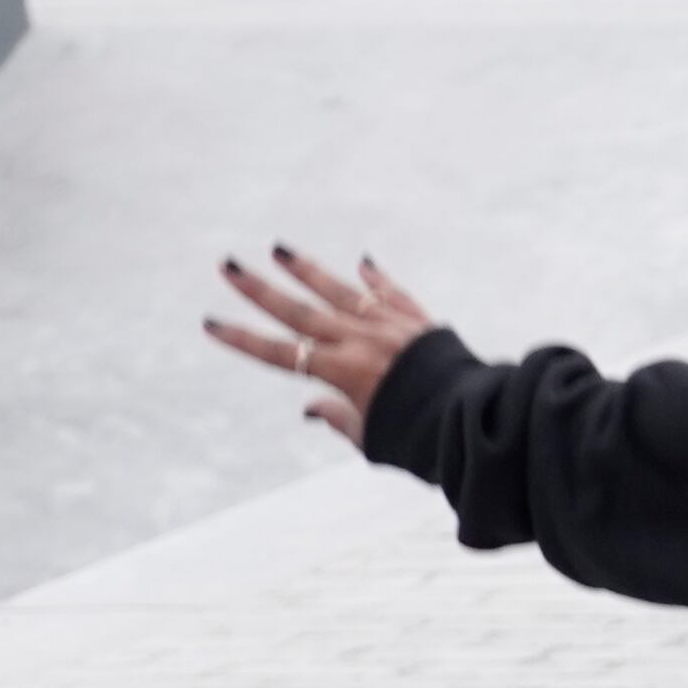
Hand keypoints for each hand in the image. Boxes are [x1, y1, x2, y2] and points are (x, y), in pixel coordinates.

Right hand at [203, 244, 434, 449]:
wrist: (475, 420)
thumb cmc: (422, 439)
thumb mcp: (372, 437)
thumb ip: (339, 419)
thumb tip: (310, 408)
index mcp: (343, 373)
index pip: (280, 354)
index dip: (244, 340)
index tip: (211, 324)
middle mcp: (360, 341)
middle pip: (300, 311)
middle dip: (260, 289)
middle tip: (229, 265)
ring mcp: (389, 326)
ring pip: (340, 291)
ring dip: (307, 270)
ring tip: (279, 249)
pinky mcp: (418, 321)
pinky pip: (392, 294)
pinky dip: (376, 280)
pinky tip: (364, 262)